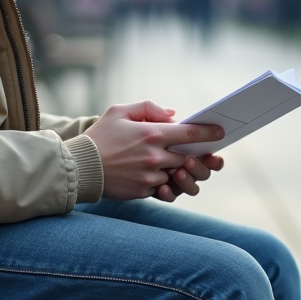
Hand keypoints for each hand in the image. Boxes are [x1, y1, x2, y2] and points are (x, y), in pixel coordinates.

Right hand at [84, 101, 224, 200]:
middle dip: (199, 155)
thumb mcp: (119, 111)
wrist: (80, 166)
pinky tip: (158, 175)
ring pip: (179, 174)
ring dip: (182, 169)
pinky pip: (165, 188)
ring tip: (177, 164)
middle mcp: (156, 155)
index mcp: (153, 133)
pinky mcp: (144, 191)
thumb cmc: (100, 136)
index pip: (191, 132)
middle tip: (202, 152)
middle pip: (190, 156)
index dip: (209, 132)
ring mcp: (151, 175)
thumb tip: (173, 115)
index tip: (220, 133)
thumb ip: (148, 108)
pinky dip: (165, 182)